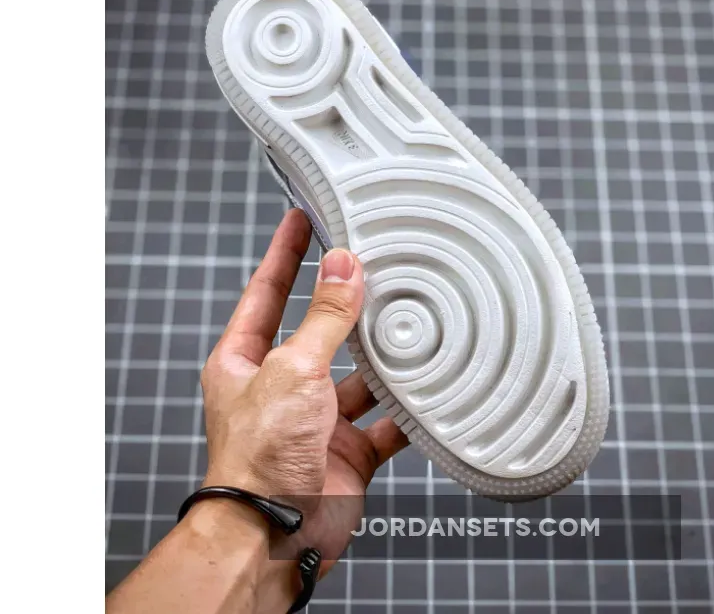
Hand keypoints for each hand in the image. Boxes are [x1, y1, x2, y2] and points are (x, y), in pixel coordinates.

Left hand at [199, 209, 408, 575]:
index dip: (285, 253)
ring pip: (358, 375)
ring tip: (411, 324)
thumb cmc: (257, 458)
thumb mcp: (292, 370)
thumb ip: (324, 319)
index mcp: (246, 361)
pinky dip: (406, 409)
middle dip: (346, 304)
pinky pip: (384, 421)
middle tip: (372, 264)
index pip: (268, 291)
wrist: (273, 535)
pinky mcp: (347, 451)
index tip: (301, 218)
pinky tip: (426, 390)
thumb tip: (343, 267)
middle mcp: (281, 386)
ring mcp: (315, 419)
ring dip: (383, 358)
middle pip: (319, 330)